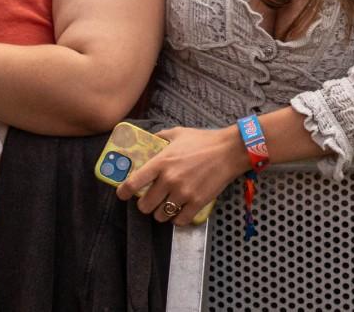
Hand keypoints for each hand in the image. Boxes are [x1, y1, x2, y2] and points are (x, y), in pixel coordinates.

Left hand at [118, 126, 246, 226]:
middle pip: (145, 206)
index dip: (123, 192)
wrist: (230, 150)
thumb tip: (149, 140)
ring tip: (167, 205)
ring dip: (161, 212)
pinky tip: (180, 211)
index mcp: (161, 162)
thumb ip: (160, 137)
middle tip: (151, 200)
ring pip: (160, 216)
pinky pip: (179, 221)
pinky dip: (177, 219)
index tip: (123, 194)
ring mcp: (183, 193)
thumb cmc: (204, 140)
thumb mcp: (178, 133)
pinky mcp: (197, 203)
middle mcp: (169, 180)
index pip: (133, 183)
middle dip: (145, 204)